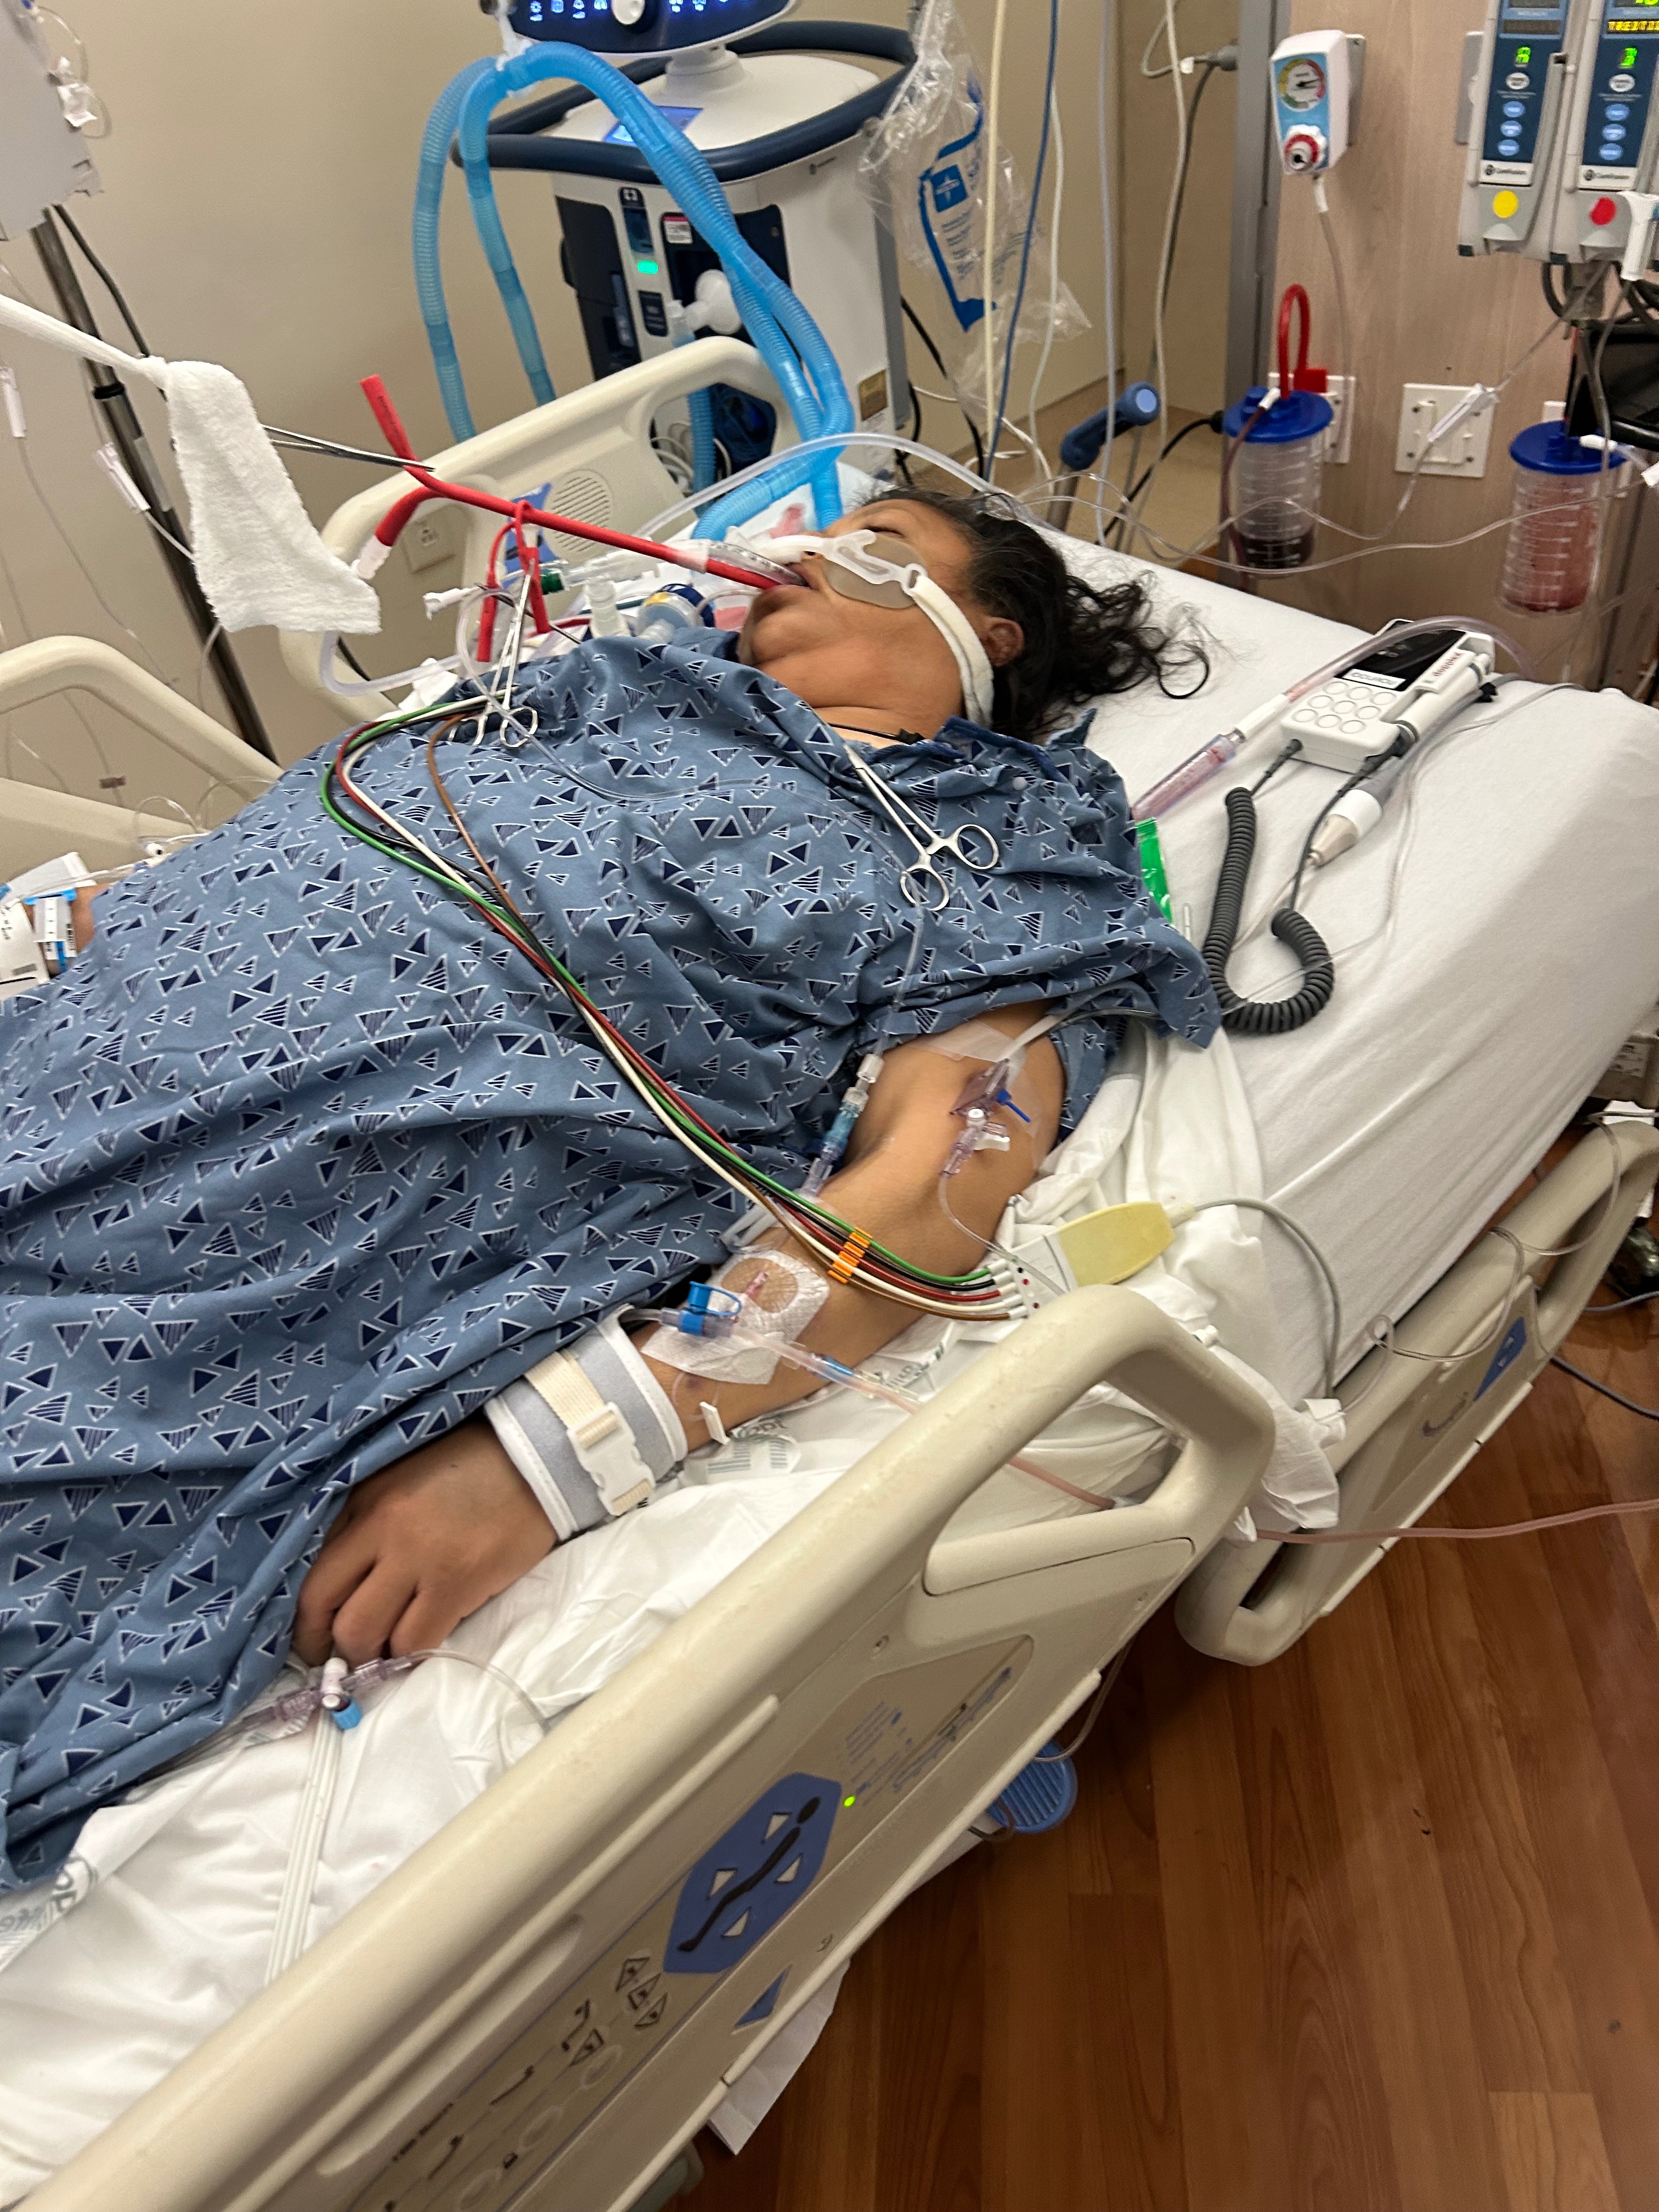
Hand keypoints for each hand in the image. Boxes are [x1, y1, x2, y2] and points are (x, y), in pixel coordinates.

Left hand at [291, 1419, 554, 1665]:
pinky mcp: (458, 1583)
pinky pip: (417, 1641)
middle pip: (333, 1614)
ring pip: (368, 1635)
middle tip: (342, 1660)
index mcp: (364, 1505)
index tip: (314, 1641)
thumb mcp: (396, 1481)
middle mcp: (382, 1532)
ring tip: (386, 1653)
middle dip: (331, 1649)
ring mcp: (420, 1560)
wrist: (531, 1458)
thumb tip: (340, 1587)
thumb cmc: (465, 1468)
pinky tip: (419, 1646)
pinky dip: (411, 1654)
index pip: (315, 1582)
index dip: (307, 1625)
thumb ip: (362, 1525)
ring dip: (372, 1657)